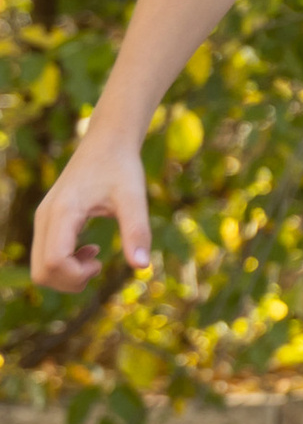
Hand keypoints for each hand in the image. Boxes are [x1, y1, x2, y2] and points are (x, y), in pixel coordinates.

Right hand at [29, 130, 152, 292]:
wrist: (106, 143)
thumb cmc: (121, 167)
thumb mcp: (134, 198)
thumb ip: (137, 231)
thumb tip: (142, 267)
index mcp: (62, 213)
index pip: (53, 262)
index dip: (76, 275)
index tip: (101, 263)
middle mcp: (44, 219)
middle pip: (40, 272)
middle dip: (70, 281)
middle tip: (98, 267)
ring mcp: (42, 220)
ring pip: (40, 268)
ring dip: (67, 274)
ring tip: (95, 259)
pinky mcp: (47, 221)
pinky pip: (45, 256)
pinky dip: (64, 264)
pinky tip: (89, 250)